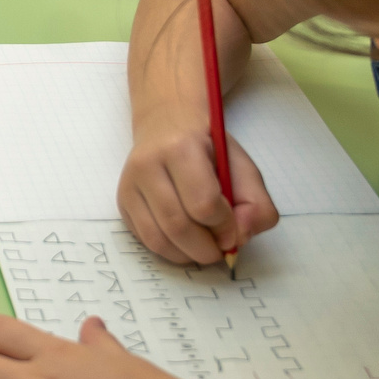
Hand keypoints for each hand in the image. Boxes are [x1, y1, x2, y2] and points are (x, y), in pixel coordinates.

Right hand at [118, 118, 278, 265]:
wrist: (168, 124)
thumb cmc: (209, 147)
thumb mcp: (242, 167)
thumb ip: (256, 205)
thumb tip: (239, 238)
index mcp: (181, 147)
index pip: (203, 204)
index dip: (224, 226)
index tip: (233, 229)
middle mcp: (147, 164)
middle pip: (177, 226)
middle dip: (206, 248)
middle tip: (221, 249)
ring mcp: (130, 184)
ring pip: (158, 239)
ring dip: (188, 254)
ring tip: (204, 247)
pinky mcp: (123, 201)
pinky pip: (145, 240)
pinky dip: (170, 251)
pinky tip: (185, 242)